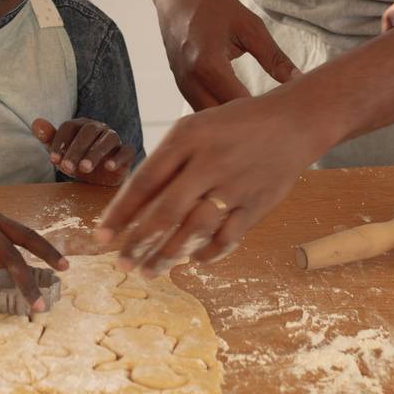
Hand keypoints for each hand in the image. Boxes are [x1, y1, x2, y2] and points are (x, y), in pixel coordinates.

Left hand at [32, 118, 135, 186]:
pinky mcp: (127, 152)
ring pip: (108, 139)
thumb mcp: (61, 152)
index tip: (53, 160)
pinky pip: (127, 150)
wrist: (99, 179)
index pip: (69, 126)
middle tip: (67, 167)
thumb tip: (36, 122)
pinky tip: (109, 167)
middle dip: (76, 149)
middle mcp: (99, 128)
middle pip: (88, 131)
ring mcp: (114, 138)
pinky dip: (119, 157)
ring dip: (95, 153)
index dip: (60, 142)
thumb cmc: (78, 161)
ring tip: (85, 168)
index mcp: (81, 125)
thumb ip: (49, 138)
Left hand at [95, 87, 322, 274]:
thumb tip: (134, 204)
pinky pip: (227, 238)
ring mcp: (235, 185)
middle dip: (139, 242)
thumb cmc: (233, 125)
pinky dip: (207, 253)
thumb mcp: (195, 128)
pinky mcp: (257, 204)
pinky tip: (192, 261)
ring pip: (194, 230)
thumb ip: (168, 162)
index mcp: (187, 138)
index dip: (120, 212)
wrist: (293, 122)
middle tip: (121, 264)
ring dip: (168, 255)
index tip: (100, 236)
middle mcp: (209, 162)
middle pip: (166, 212)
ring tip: (149, 270)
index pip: (145, 181)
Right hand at [153, 0, 295, 108]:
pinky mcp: (180, 84)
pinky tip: (237, 110)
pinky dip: (218, 113)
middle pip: (221, 120)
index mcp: (209, 65)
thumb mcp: (249, 27)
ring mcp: (182, 84)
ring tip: (257, 118)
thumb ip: (274, 57)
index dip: (262, 113)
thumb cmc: (212, 4)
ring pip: (208, 118)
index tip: (283, 114)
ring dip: (230, 121)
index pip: (239, 105)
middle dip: (246, 123)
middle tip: (273, 120)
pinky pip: (200, 108)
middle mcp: (191, 80)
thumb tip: (298, 80)